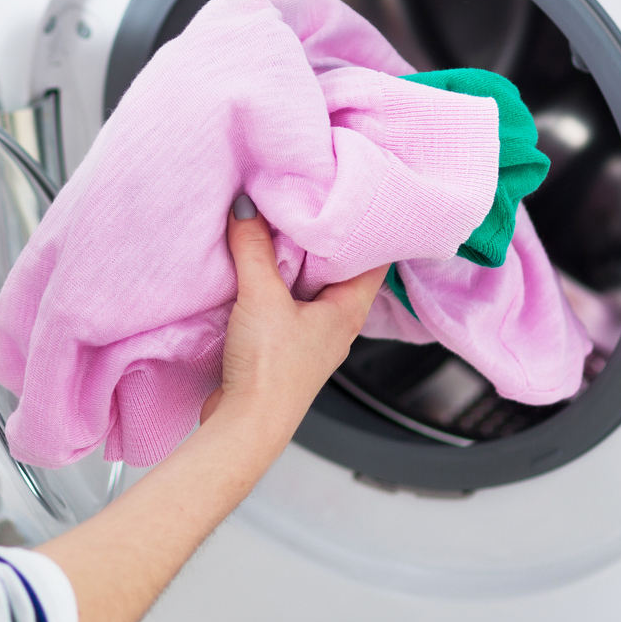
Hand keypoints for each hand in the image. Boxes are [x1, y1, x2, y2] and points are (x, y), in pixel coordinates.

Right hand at [200, 197, 383, 428]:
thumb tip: (247, 208)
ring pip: (312, 288)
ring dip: (297, 262)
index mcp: (349, 310)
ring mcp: (312, 338)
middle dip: (324, 238)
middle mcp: (337, 324)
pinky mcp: (285, 349)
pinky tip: (256, 272)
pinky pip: (287, 305)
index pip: (375, 258)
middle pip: (339, 269)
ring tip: (280, 229)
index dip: (369, 226)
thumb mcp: (261, 296)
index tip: (357, 197)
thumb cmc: (270, 374)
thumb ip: (254, 247)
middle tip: (311, 202)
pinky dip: (277, 284)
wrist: (246, 425)